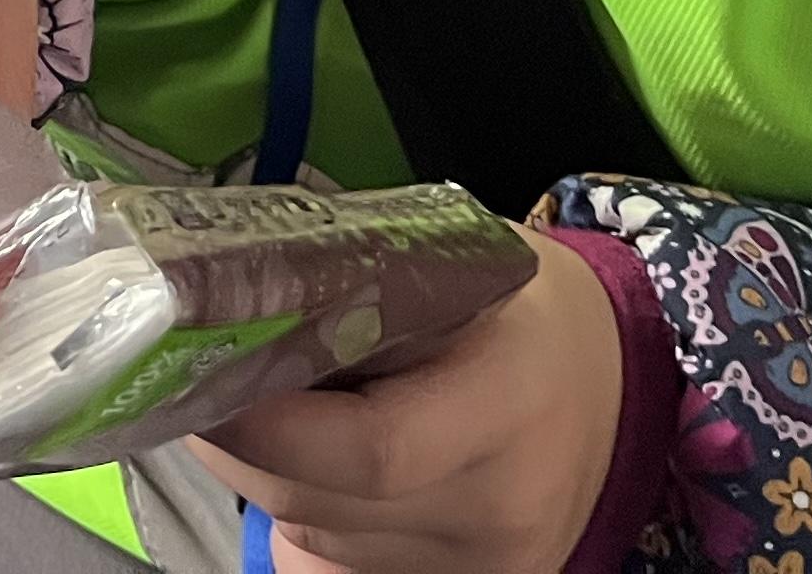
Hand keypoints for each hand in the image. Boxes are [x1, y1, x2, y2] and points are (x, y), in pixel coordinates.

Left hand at [188, 228, 624, 573]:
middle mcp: (501, 501)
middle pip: (323, 502)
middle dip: (236, 448)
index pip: (370, 449)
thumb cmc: (514, 304)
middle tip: (195, 385)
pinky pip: (349, 564)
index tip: (200, 377)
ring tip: (250, 415)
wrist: (616, 376)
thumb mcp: (451, 266)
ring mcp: (490, 560)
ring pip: (322, 540)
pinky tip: (306, 464)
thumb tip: (222, 302)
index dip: (266, 426)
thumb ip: (350, 288)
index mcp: (507, 398)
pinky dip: (308, 518)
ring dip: (264, 482)